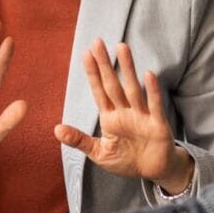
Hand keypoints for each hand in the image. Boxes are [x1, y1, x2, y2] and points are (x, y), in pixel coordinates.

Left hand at [55, 40, 194, 194]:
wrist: (154, 171)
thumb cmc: (126, 160)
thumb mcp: (99, 153)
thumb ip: (80, 140)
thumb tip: (56, 129)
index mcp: (110, 117)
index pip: (99, 91)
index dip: (93, 73)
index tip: (86, 53)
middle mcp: (125, 111)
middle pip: (113, 84)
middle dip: (105, 64)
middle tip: (97, 42)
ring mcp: (142, 116)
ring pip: (133, 88)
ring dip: (127, 69)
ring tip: (122, 47)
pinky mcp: (157, 124)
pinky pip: (154, 106)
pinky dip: (152, 91)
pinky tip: (148, 74)